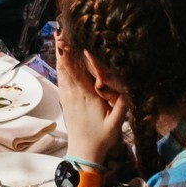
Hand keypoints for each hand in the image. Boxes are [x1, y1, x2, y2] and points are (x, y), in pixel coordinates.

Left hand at [58, 52, 128, 167]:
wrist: (84, 152)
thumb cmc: (101, 138)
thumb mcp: (116, 124)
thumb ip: (122, 106)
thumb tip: (128, 88)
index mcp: (87, 97)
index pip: (76, 73)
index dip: (70, 57)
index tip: (66, 42)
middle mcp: (75, 95)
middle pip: (66, 69)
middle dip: (62, 51)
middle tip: (58, 33)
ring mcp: (68, 98)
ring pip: (62, 74)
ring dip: (59, 57)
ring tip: (57, 42)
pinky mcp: (66, 103)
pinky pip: (61, 82)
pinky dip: (60, 69)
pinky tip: (59, 62)